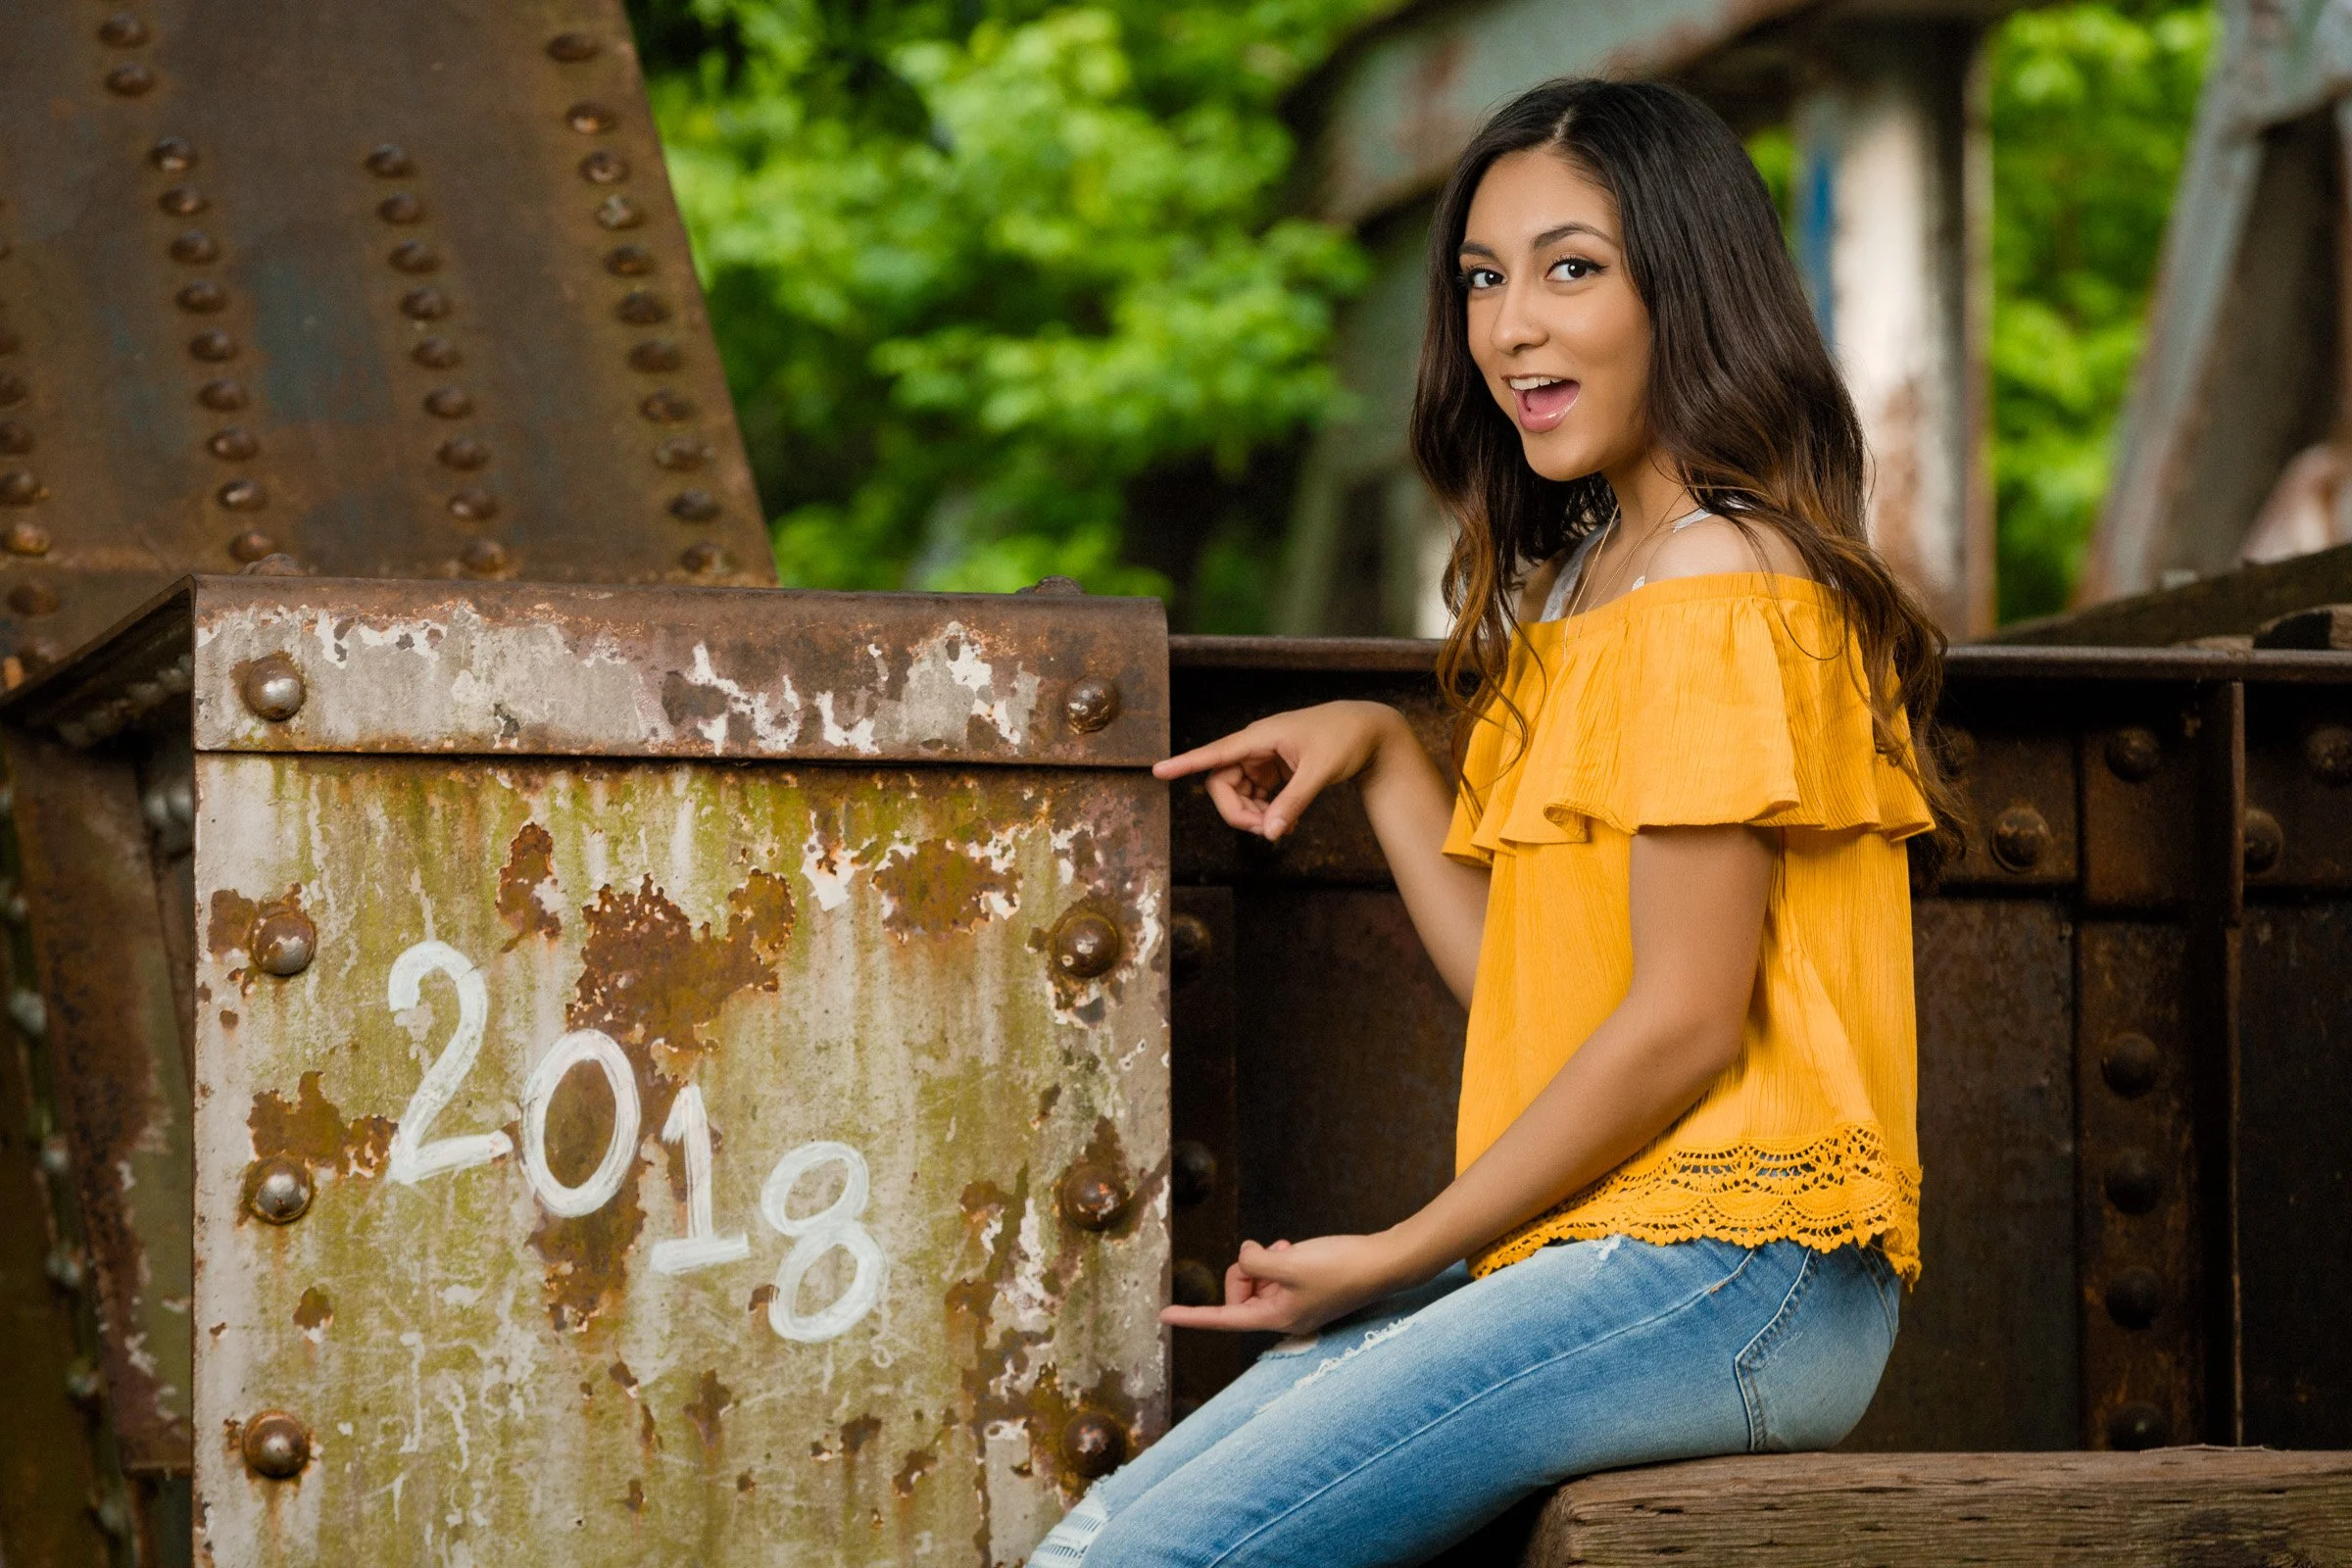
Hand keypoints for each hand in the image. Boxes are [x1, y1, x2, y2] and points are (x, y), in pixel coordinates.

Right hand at [1153, 702, 1404, 841]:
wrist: (1369, 730)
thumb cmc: (1345, 740)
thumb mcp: (1320, 773)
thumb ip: (1292, 804)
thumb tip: (1269, 834)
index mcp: (1260, 737)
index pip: (1214, 753)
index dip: (1185, 764)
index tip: (1158, 771)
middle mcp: (1256, 745)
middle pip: (1222, 782)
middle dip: (1237, 811)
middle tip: (1267, 830)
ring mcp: (1264, 757)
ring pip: (1238, 791)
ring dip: (1252, 814)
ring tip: (1281, 828)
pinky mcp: (1274, 768)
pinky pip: (1255, 794)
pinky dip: (1265, 811)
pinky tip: (1285, 822)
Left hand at [1159, 1233, 1412, 1336]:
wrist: (1384, 1262)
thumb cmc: (1340, 1267)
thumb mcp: (1289, 1262)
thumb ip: (1256, 1261)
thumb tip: (1245, 1257)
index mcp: (1276, 1318)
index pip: (1222, 1318)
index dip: (1191, 1315)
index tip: (1163, 1316)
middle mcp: (1283, 1315)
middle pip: (1239, 1291)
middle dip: (1247, 1267)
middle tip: (1269, 1252)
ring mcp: (1295, 1302)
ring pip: (1257, 1278)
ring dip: (1265, 1259)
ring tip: (1288, 1250)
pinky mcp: (1307, 1288)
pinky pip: (1275, 1271)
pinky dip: (1279, 1257)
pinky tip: (1294, 1249)